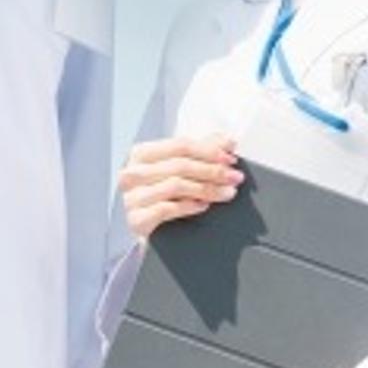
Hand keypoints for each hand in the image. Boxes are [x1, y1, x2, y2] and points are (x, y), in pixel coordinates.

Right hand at [117, 134, 243, 238]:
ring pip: (175, 186)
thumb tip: (229, 141)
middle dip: (212, 171)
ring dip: (207, 189)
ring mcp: (132, 197)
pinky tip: (204, 206)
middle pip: (180, 166)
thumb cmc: (162, 192)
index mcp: (142, 153)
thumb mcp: (180, 167)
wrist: (147, 226)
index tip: (230, 159)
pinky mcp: (136, 219)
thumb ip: (203, 150)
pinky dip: (189, 206)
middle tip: (235, 177)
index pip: (180, 146)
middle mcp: (132, 173)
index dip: (208, 151)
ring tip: (227, 193)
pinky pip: (166, 209)